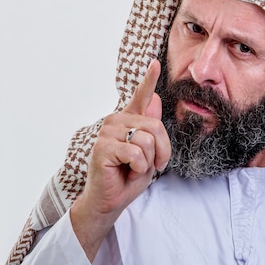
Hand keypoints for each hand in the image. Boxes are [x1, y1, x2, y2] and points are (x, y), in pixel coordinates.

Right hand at [71, 60, 170, 260]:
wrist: (110, 201)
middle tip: (151, 166)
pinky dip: (138, 168)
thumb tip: (155, 99)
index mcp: (129, 121)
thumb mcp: (149, 154)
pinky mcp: (103, 147)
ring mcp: (107, 132)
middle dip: (161, 150)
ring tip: (134, 169)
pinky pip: (136, 153)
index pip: (141, 97)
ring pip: (147, 139)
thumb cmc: (128, 178)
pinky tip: (126, 172)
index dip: (149, 80)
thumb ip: (152, 130)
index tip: (155, 63)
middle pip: (155, 126)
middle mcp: (116, 121)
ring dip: (148, 161)